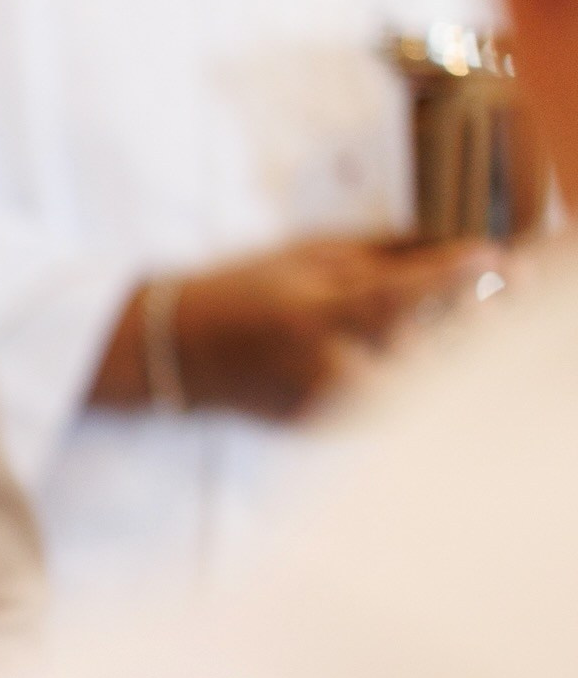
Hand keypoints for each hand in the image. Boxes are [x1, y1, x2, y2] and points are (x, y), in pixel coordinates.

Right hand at [97, 235, 508, 423]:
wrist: (180, 351)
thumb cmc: (246, 287)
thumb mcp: (309, 252)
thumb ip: (383, 253)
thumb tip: (454, 249)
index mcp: (315, 316)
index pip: (401, 298)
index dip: (453, 278)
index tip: (496, 261)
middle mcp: (323, 369)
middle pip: (423, 352)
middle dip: (463, 321)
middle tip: (491, 294)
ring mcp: (326, 407)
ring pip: (411, 382)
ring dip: (434, 349)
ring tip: (435, 322)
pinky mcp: (326, 428)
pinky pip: (385, 402)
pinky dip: (401, 375)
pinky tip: (384, 351)